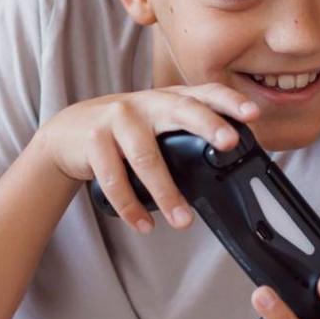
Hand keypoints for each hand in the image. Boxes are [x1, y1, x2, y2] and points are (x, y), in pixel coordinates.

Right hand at [34, 85, 257, 232]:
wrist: (67, 133)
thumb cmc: (124, 130)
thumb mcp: (157, 122)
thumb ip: (188, 130)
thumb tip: (233, 158)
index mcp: (169, 99)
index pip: (204, 93)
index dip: (229, 101)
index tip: (253, 114)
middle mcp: (145, 103)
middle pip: (180, 110)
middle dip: (207, 125)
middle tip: (229, 143)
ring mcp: (117, 119)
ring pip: (146, 157)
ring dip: (167, 193)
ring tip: (184, 222)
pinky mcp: (94, 141)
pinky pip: (114, 179)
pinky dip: (130, 206)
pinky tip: (144, 225)